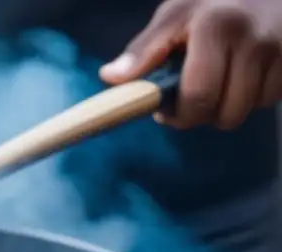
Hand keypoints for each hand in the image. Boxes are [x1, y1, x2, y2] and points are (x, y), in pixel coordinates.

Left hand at [99, 0, 281, 129]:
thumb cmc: (216, 1)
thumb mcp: (176, 14)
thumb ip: (145, 49)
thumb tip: (110, 77)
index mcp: (216, 28)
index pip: (198, 96)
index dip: (180, 115)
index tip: (167, 111)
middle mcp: (254, 41)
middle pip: (226, 114)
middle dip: (204, 115)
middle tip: (192, 99)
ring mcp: (281, 52)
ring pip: (250, 109)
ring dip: (230, 105)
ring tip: (220, 81)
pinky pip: (272, 98)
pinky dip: (255, 95)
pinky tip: (245, 75)